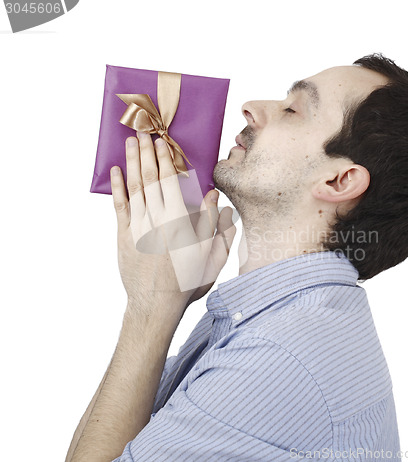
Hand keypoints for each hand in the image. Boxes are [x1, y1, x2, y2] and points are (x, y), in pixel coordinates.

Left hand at [110, 132, 235, 308]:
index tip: (162, 142)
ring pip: (134, 187)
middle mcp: (155, 218)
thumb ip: (213, 223)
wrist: (156, 304)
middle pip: (149, 178)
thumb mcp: (211, 254)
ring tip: (129, 143)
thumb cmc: (187, 281)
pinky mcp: (124, 236)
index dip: (165, 159)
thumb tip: (213, 196)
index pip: (170, 181)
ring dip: (131, 163)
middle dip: (146, 153)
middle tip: (143, 132)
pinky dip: (117, 188)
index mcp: (178, 220)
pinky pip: (119, 207)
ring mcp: (137, 226)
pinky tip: (115, 173)